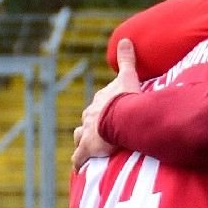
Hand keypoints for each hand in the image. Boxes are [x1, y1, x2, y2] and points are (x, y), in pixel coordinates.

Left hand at [70, 41, 136, 167]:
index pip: (100, 104)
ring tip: (88, 149)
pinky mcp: (87, 148)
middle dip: (93, 125)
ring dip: (83, 142)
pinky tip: (79, 168)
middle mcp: (89, 115)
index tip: (111, 113)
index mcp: (100, 101)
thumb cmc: (125, 99)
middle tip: (101, 132)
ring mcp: (86, 132)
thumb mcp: (128, 77)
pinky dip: (79, 162)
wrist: (119, 117)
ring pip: (79, 136)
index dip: (105, 108)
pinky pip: (79, 157)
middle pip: (88, 120)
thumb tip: (124, 39)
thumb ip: (127, 60)